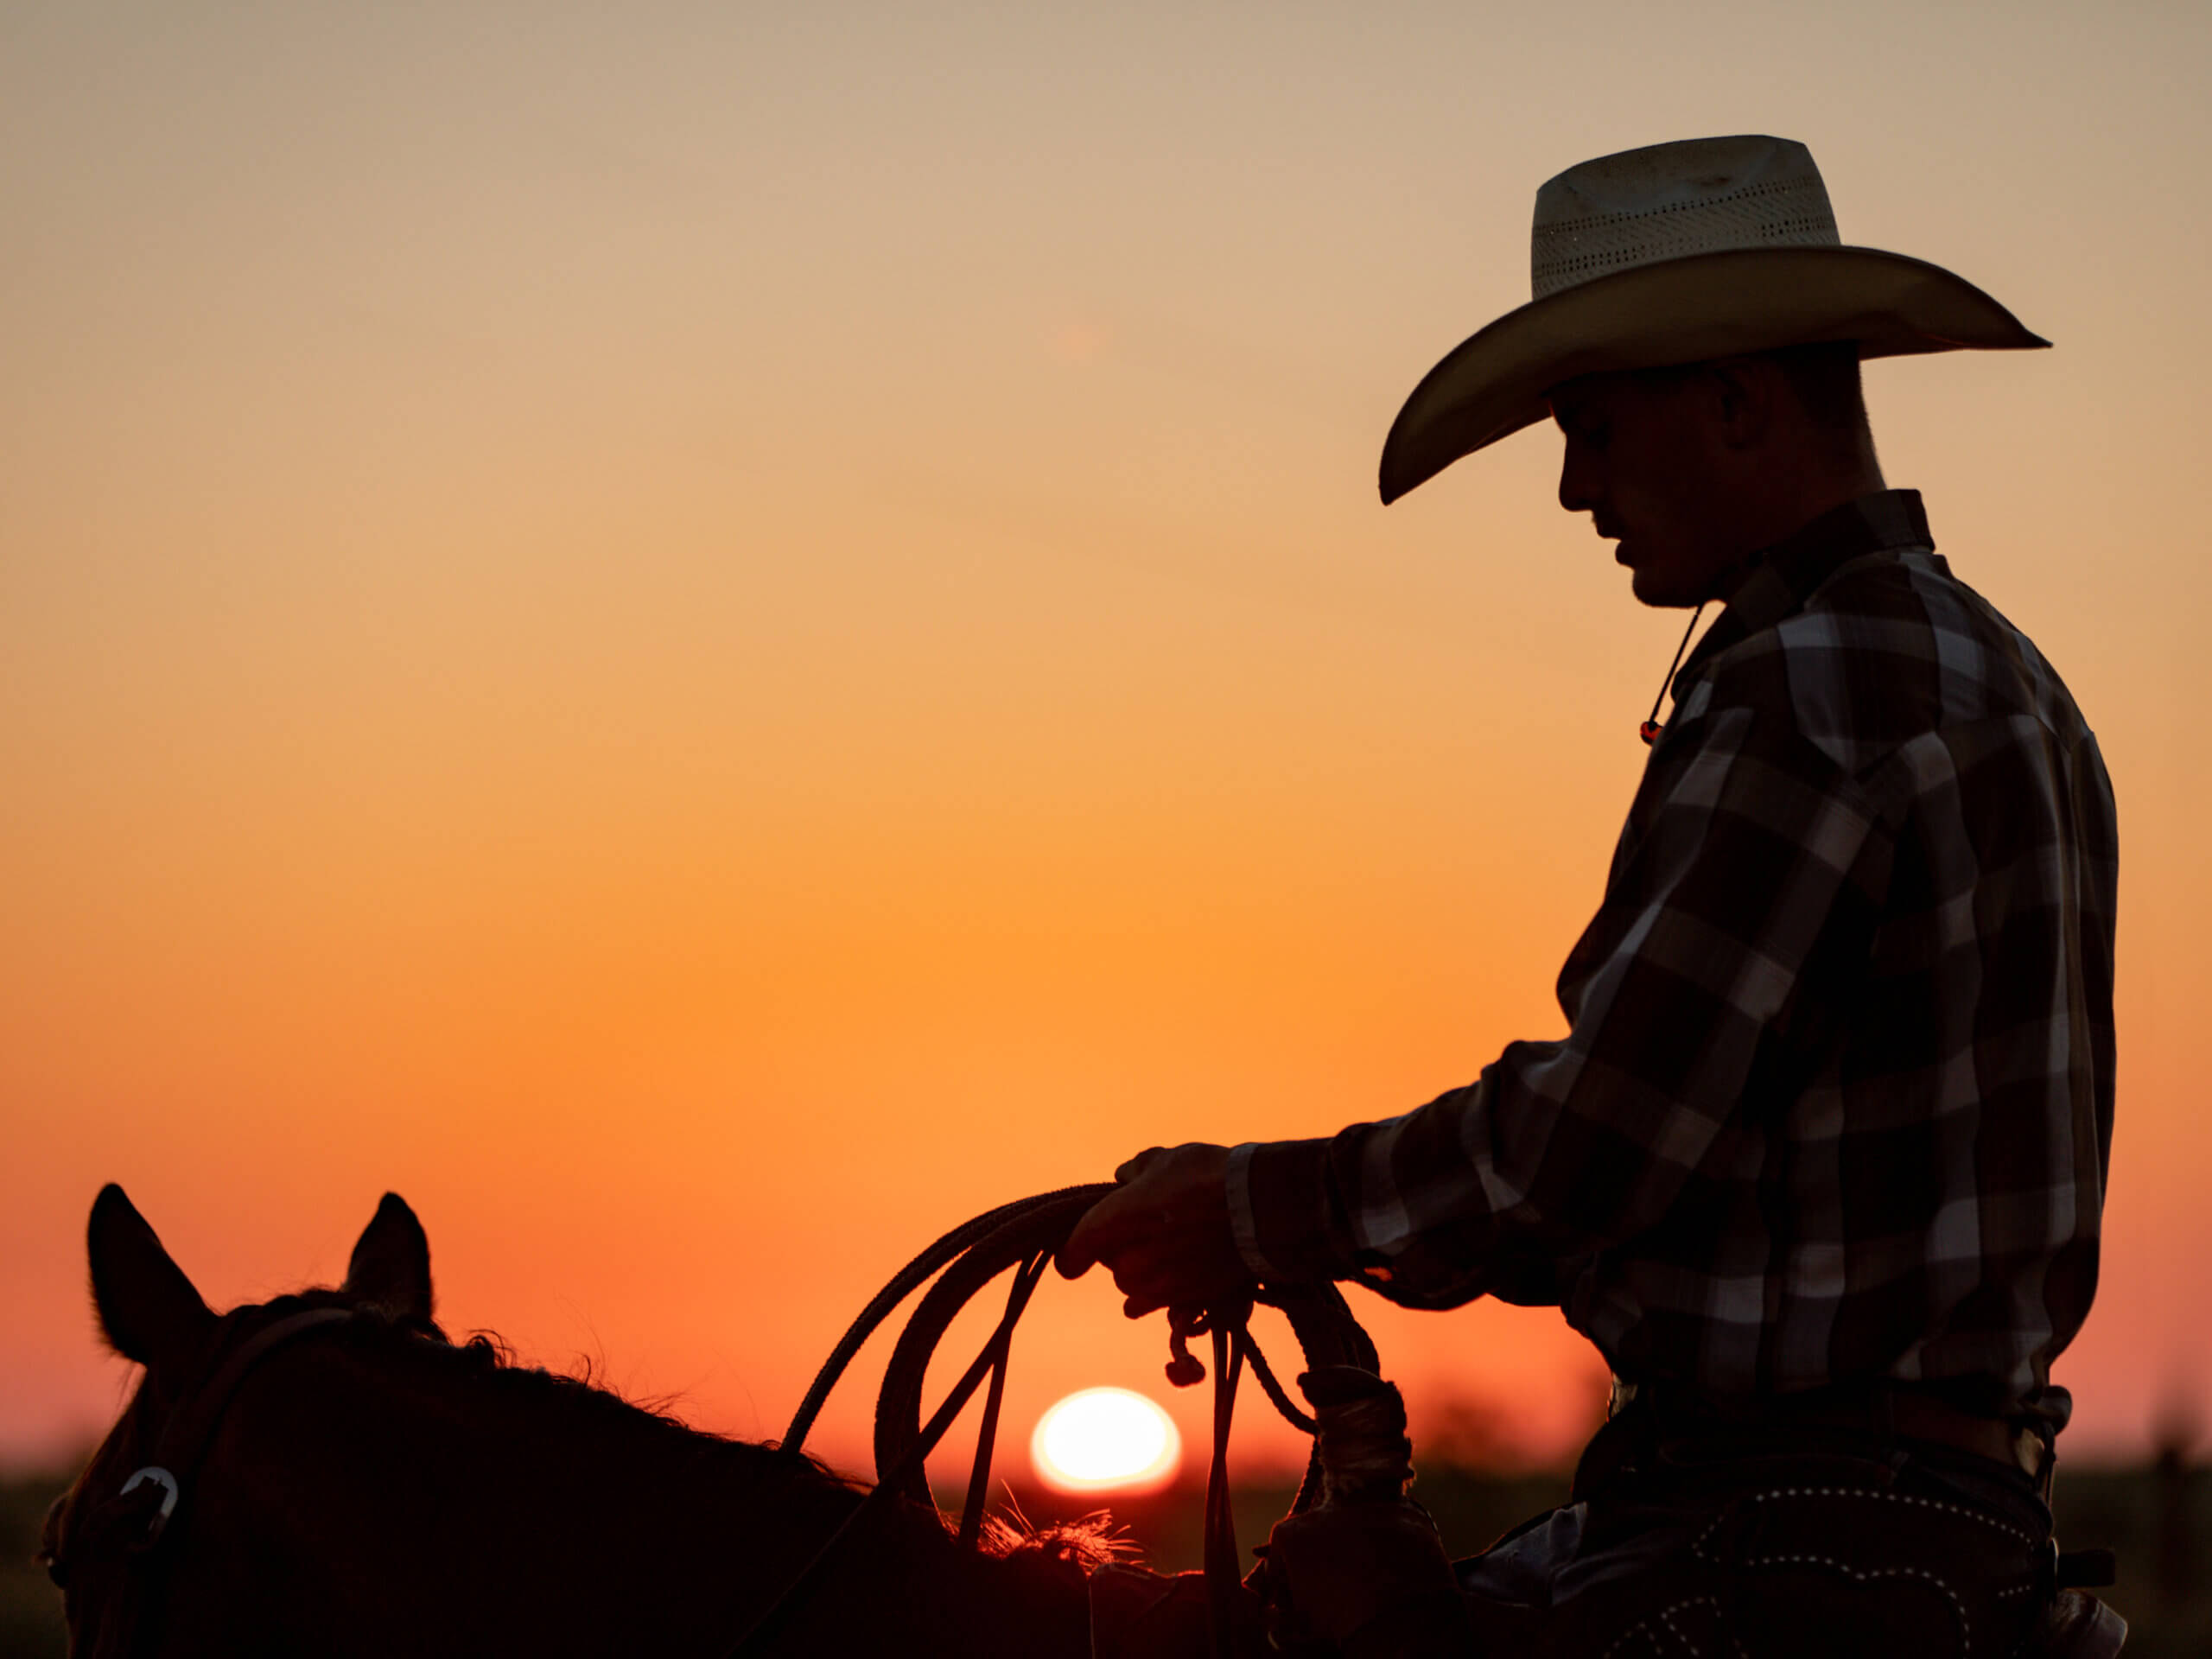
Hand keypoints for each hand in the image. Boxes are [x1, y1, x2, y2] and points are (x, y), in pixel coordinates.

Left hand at [1055, 1143, 1252, 1317]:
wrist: (1256, 1210)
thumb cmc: (1207, 1177)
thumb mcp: (1165, 1160)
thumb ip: (1136, 1171)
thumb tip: (1123, 1178)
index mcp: (1113, 1221)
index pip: (1074, 1251)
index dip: (1070, 1254)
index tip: (1071, 1259)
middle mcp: (1127, 1260)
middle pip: (1109, 1263)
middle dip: (1122, 1248)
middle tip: (1149, 1228)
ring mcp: (1153, 1285)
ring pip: (1129, 1285)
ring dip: (1139, 1272)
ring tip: (1167, 1249)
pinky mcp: (1178, 1301)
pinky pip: (1146, 1304)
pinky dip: (1152, 1295)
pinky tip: (1168, 1278)